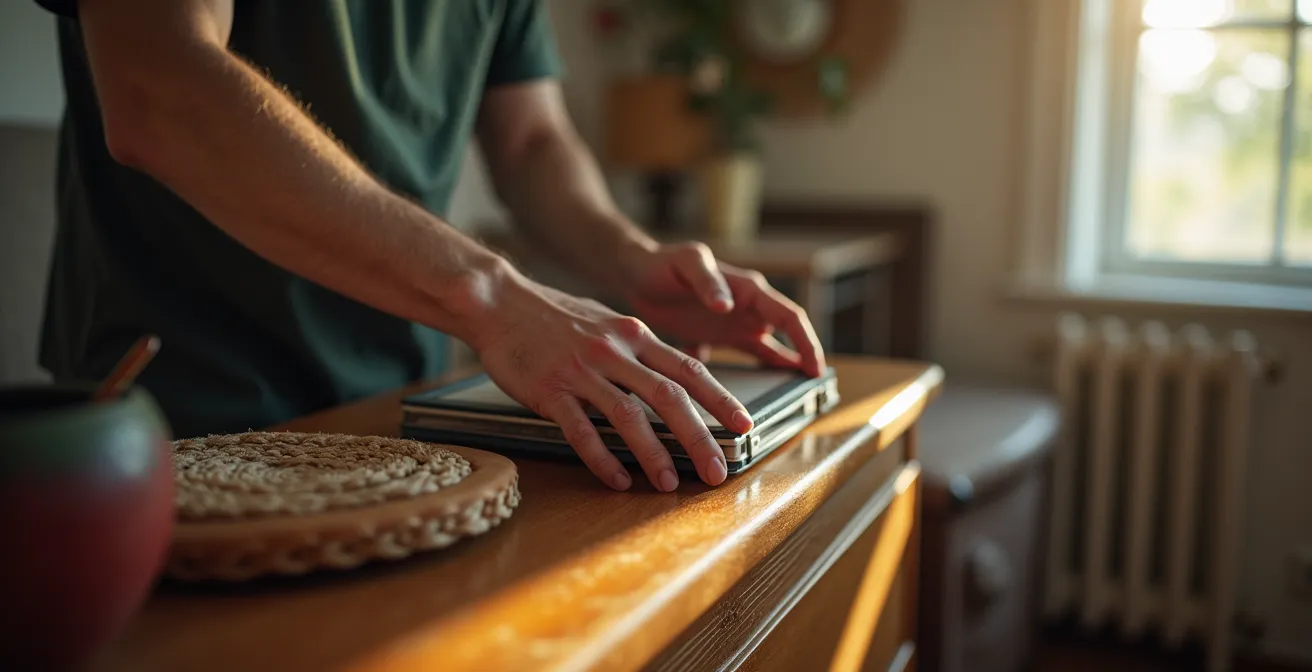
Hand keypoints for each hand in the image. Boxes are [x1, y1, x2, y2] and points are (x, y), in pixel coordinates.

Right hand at [467, 263, 754, 491]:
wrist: (498, 302)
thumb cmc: (553, 316)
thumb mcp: (606, 322)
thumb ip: (638, 348)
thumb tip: (670, 375)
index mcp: (634, 334)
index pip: (688, 369)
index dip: (720, 398)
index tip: (745, 425)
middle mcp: (614, 351)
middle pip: (669, 397)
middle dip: (699, 437)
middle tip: (718, 471)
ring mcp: (581, 370)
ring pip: (628, 416)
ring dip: (653, 454)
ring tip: (668, 483)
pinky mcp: (549, 389)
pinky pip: (580, 430)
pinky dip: (601, 458)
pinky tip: (616, 480)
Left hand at [624, 242, 825, 376]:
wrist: (635, 273)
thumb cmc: (662, 262)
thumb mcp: (687, 262)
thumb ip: (708, 281)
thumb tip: (728, 305)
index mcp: (748, 290)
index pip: (790, 316)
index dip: (806, 342)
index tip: (814, 368)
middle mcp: (746, 308)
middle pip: (787, 335)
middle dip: (804, 358)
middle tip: (814, 388)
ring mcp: (732, 325)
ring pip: (767, 351)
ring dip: (780, 370)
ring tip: (793, 395)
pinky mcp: (713, 339)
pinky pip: (736, 362)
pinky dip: (742, 380)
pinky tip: (742, 401)